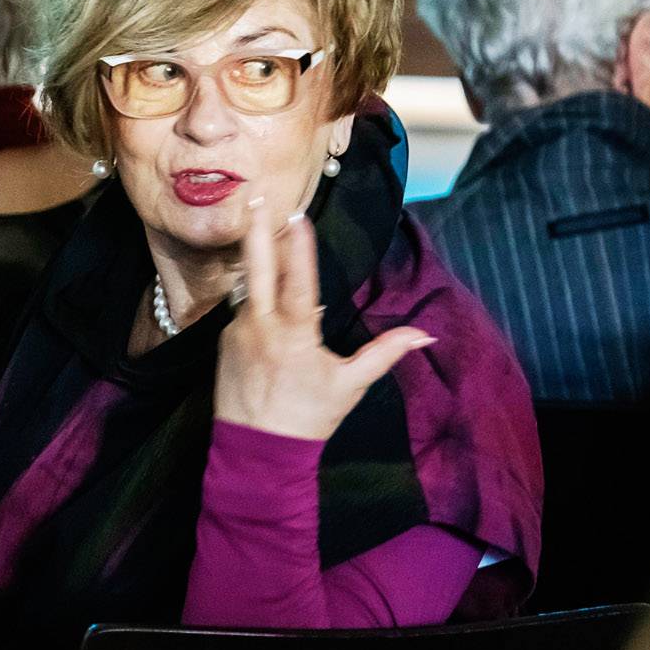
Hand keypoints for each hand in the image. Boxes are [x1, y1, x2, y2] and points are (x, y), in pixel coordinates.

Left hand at [212, 198, 433, 442]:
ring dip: (258, 262)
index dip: (301, 248)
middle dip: (260, 230)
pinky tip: (264, 299)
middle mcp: (261, 328)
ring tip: (259, 224)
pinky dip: (255, 302)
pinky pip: (243, 311)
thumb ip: (386, 353)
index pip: (299, 282)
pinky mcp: (224, 342)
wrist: (256, 452)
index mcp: (295, 336)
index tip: (298, 217)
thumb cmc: (308, 418)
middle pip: (258, 269)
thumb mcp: (350, 386)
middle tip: (256, 197)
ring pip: (250, 289)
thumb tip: (425, 336)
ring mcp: (238, 333)